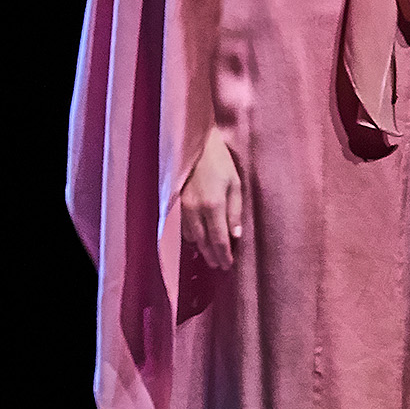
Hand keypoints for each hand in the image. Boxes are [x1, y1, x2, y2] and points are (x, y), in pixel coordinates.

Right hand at [179, 129, 242, 269]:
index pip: (219, 240)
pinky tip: (197, 238)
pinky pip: (181, 227)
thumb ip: (235, 210)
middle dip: (212, 256)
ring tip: (209, 254)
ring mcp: (181, 207)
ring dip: (201, 248)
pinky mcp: (173, 203)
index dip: (224, 255)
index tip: (228, 266)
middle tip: (219, 265)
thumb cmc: (219, 160)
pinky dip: (190, 236)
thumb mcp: (235, 183)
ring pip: (191, 237)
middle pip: (203, 242)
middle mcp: (195, 211)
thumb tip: (235, 235)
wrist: (193, 143)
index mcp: (213, 206)